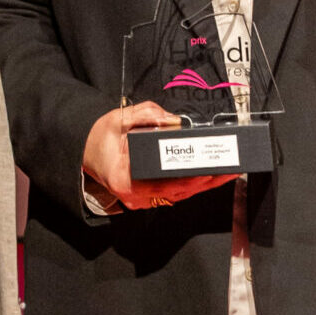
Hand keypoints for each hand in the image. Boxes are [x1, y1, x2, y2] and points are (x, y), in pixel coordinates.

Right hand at [83, 102, 237, 210]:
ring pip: (180, 195)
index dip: (189, 180)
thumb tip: (173, 119)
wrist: (85, 150)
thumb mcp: (118, 119)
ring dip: (205, 184)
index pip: (163, 184)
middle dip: (207, 181)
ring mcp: (142, 199)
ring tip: (228, 172)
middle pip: (178, 192)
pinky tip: (212, 176)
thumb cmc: (99, 138)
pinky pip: (175, 193)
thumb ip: (146, 115)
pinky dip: (194, 185)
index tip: (208, 172)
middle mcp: (135, 196)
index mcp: (124, 180)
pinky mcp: (148, 196)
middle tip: (230, 170)